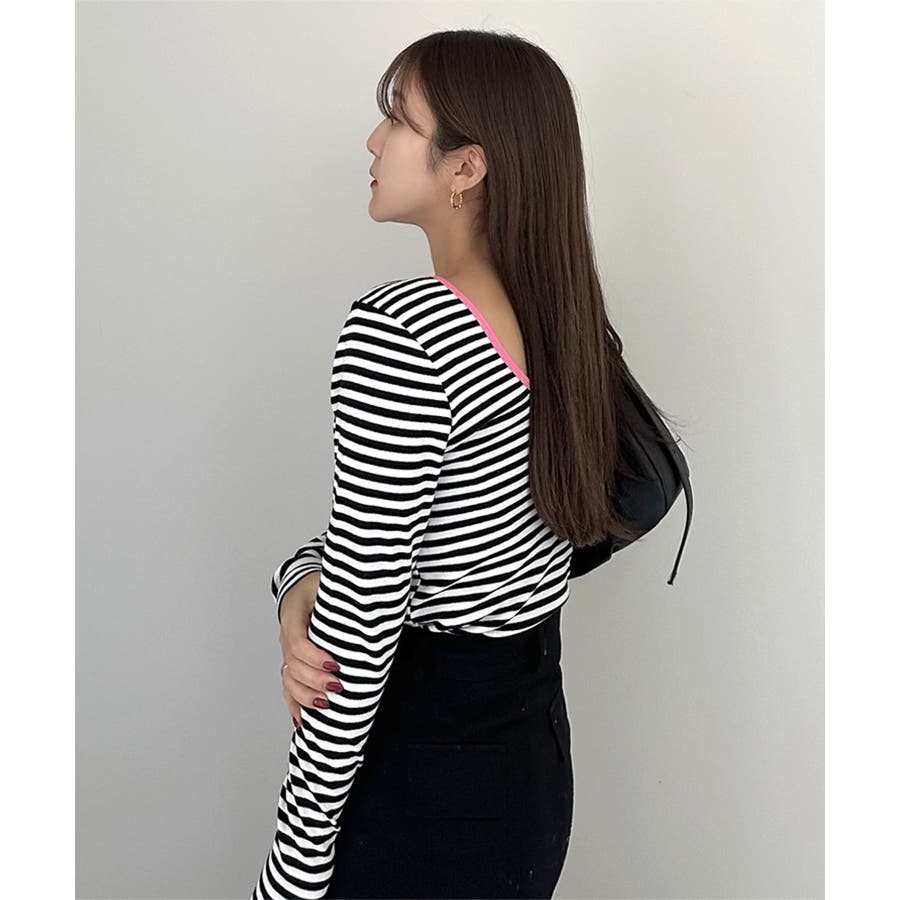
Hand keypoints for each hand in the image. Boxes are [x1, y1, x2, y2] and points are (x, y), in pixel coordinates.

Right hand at [279, 571, 342, 726]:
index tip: (334, 665)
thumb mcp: (327, 581)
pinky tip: (302, 720)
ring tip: (326, 704)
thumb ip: (345, 592)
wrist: (301, 585)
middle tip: (337, 687)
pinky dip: (294, 704)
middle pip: (292, 665)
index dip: (313, 657)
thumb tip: (372, 601)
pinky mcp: (291, 662)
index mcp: (293, 613)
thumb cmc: (317, 585)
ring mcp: (287, 651)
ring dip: (305, 696)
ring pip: (288, 679)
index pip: (296, 641)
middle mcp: (286, 635)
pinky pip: (287, 686)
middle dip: (314, 680)